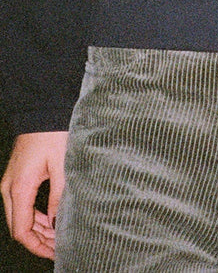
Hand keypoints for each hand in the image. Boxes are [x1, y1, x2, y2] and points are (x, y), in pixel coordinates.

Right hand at [1, 130, 68, 258]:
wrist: (42, 111)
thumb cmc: (53, 134)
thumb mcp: (62, 166)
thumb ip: (58, 196)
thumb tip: (58, 222)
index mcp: (20, 188)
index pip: (21, 230)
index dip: (37, 246)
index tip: (54, 252)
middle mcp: (9, 188)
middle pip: (18, 227)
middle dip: (38, 240)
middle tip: (60, 247)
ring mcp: (11, 182)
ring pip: (19, 216)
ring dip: (37, 229)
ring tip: (58, 236)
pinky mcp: (17, 176)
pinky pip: (22, 204)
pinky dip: (35, 215)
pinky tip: (52, 219)